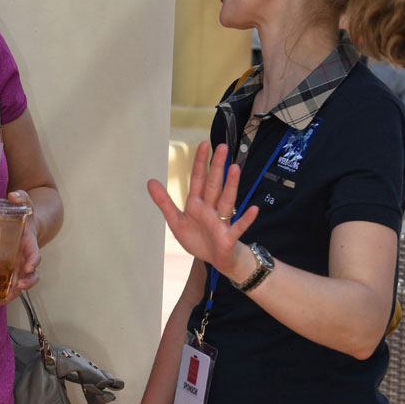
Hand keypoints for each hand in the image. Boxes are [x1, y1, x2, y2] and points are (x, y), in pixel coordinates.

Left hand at [4, 191, 40, 302]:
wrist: (25, 226)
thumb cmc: (24, 218)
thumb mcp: (25, 205)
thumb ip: (21, 198)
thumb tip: (13, 195)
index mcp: (31, 245)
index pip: (36, 255)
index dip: (34, 261)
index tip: (30, 266)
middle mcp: (27, 260)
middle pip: (31, 277)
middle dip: (26, 283)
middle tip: (17, 285)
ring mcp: (19, 269)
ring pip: (19, 286)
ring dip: (11, 294)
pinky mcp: (10, 273)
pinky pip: (7, 287)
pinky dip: (1, 295)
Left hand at [147, 142, 258, 278]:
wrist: (215, 259)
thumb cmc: (198, 238)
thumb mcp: (176, 221)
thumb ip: (164, 202)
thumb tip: (150, 181)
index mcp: (196, 204)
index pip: (198, 179)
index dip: (200, 163)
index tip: (204, 144)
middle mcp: (210, 209)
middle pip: (214, 185)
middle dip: (217, 167)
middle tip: (223, 147)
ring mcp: (221, 221)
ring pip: (226, 200)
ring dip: (231, 185)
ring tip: (235, 168)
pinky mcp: (228, 237)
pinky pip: (238, 227)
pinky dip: (245, 219)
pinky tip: (254, 209)